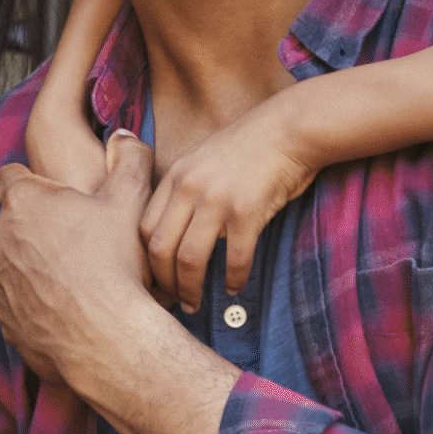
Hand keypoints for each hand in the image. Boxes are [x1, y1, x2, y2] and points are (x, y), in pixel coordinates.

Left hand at [0, 134, 186, 401]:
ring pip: (12, 262)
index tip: (54, 197)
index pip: (9, 176)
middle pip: (12, 222)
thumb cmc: (116, 265)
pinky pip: (17, 300)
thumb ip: (128, 159)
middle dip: (37, 227)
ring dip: (34, 264)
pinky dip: (35, 301)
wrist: (106, 339)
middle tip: (78, 240)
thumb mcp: (130, 202)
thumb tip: (124, 136)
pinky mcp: (3, 318)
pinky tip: (70, 308)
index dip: (30, 182)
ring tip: (77, 278)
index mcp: (24, 202)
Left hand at [136, 108, 316, 311]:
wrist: (289, 129)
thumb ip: (184, 190)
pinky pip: (234, 258)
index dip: (144, 261)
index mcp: (174, 176)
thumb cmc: (250, 149)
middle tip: (172, 301)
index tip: (154, 280)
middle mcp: (188, 187)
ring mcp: (217, 199)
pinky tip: (235, 287)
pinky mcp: (247, 210)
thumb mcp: (202, 160)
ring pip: (190, 259)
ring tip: (195, 304)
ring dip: (191, 289)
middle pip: (159, 248)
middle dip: (163, 283)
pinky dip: (233, 279)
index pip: (143, 228)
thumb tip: (175, 232)